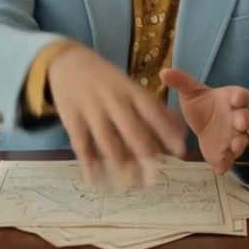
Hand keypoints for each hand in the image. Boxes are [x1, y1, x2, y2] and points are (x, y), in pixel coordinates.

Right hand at [47, 45, 186, 187]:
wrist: (68, 63)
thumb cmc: (107, 80)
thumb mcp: (130, 86)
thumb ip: (152, 107)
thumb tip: (180, 129)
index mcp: (130, 90)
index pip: (153, 111)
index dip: (167, 131)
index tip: (180, 152)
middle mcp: (113, 99)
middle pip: (131, 129)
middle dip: (145, 155)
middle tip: (155, 179)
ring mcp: (91, 109)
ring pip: (107, 141)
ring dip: (119, 165)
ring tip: (128, 185)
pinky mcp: (72, 118)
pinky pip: (82, 144)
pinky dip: (89, 163)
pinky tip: (96, 180)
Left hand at [160, 68, 248, 174]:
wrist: (204, 123)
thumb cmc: (202, 104)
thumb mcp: (190, 91)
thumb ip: (180, 81)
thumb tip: (163, 72)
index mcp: (230, 99)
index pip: (241, 95)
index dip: (241, 97)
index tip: (237, 99)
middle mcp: (235, 118)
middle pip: (245, 118)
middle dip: (244, 121)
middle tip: (240, 123)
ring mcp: (232, 136)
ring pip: (241, 140)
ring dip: (239, 144)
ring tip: (233, 147)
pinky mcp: (225, 152)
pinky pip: (229, 159)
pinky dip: (226, 164)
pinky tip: (219, 169)